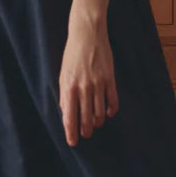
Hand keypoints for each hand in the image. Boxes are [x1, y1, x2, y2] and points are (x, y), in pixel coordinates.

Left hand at [59, 17, 118, 146]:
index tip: (73, 142)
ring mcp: (98, 83)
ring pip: (100, 112)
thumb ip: (64, 94)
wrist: (87, 34)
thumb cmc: (72, 54)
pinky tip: (108, 113)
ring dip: (98, 121)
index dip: (71, 133)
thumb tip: (66, 113)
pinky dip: (111, 110)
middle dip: (86, 131)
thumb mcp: (63, 74)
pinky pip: (112, 100)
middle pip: (86, 118)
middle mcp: (84, 88)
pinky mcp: (110, 78)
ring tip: (96, 124)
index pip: (69, 117)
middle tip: (86, 135)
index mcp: (69, 87)